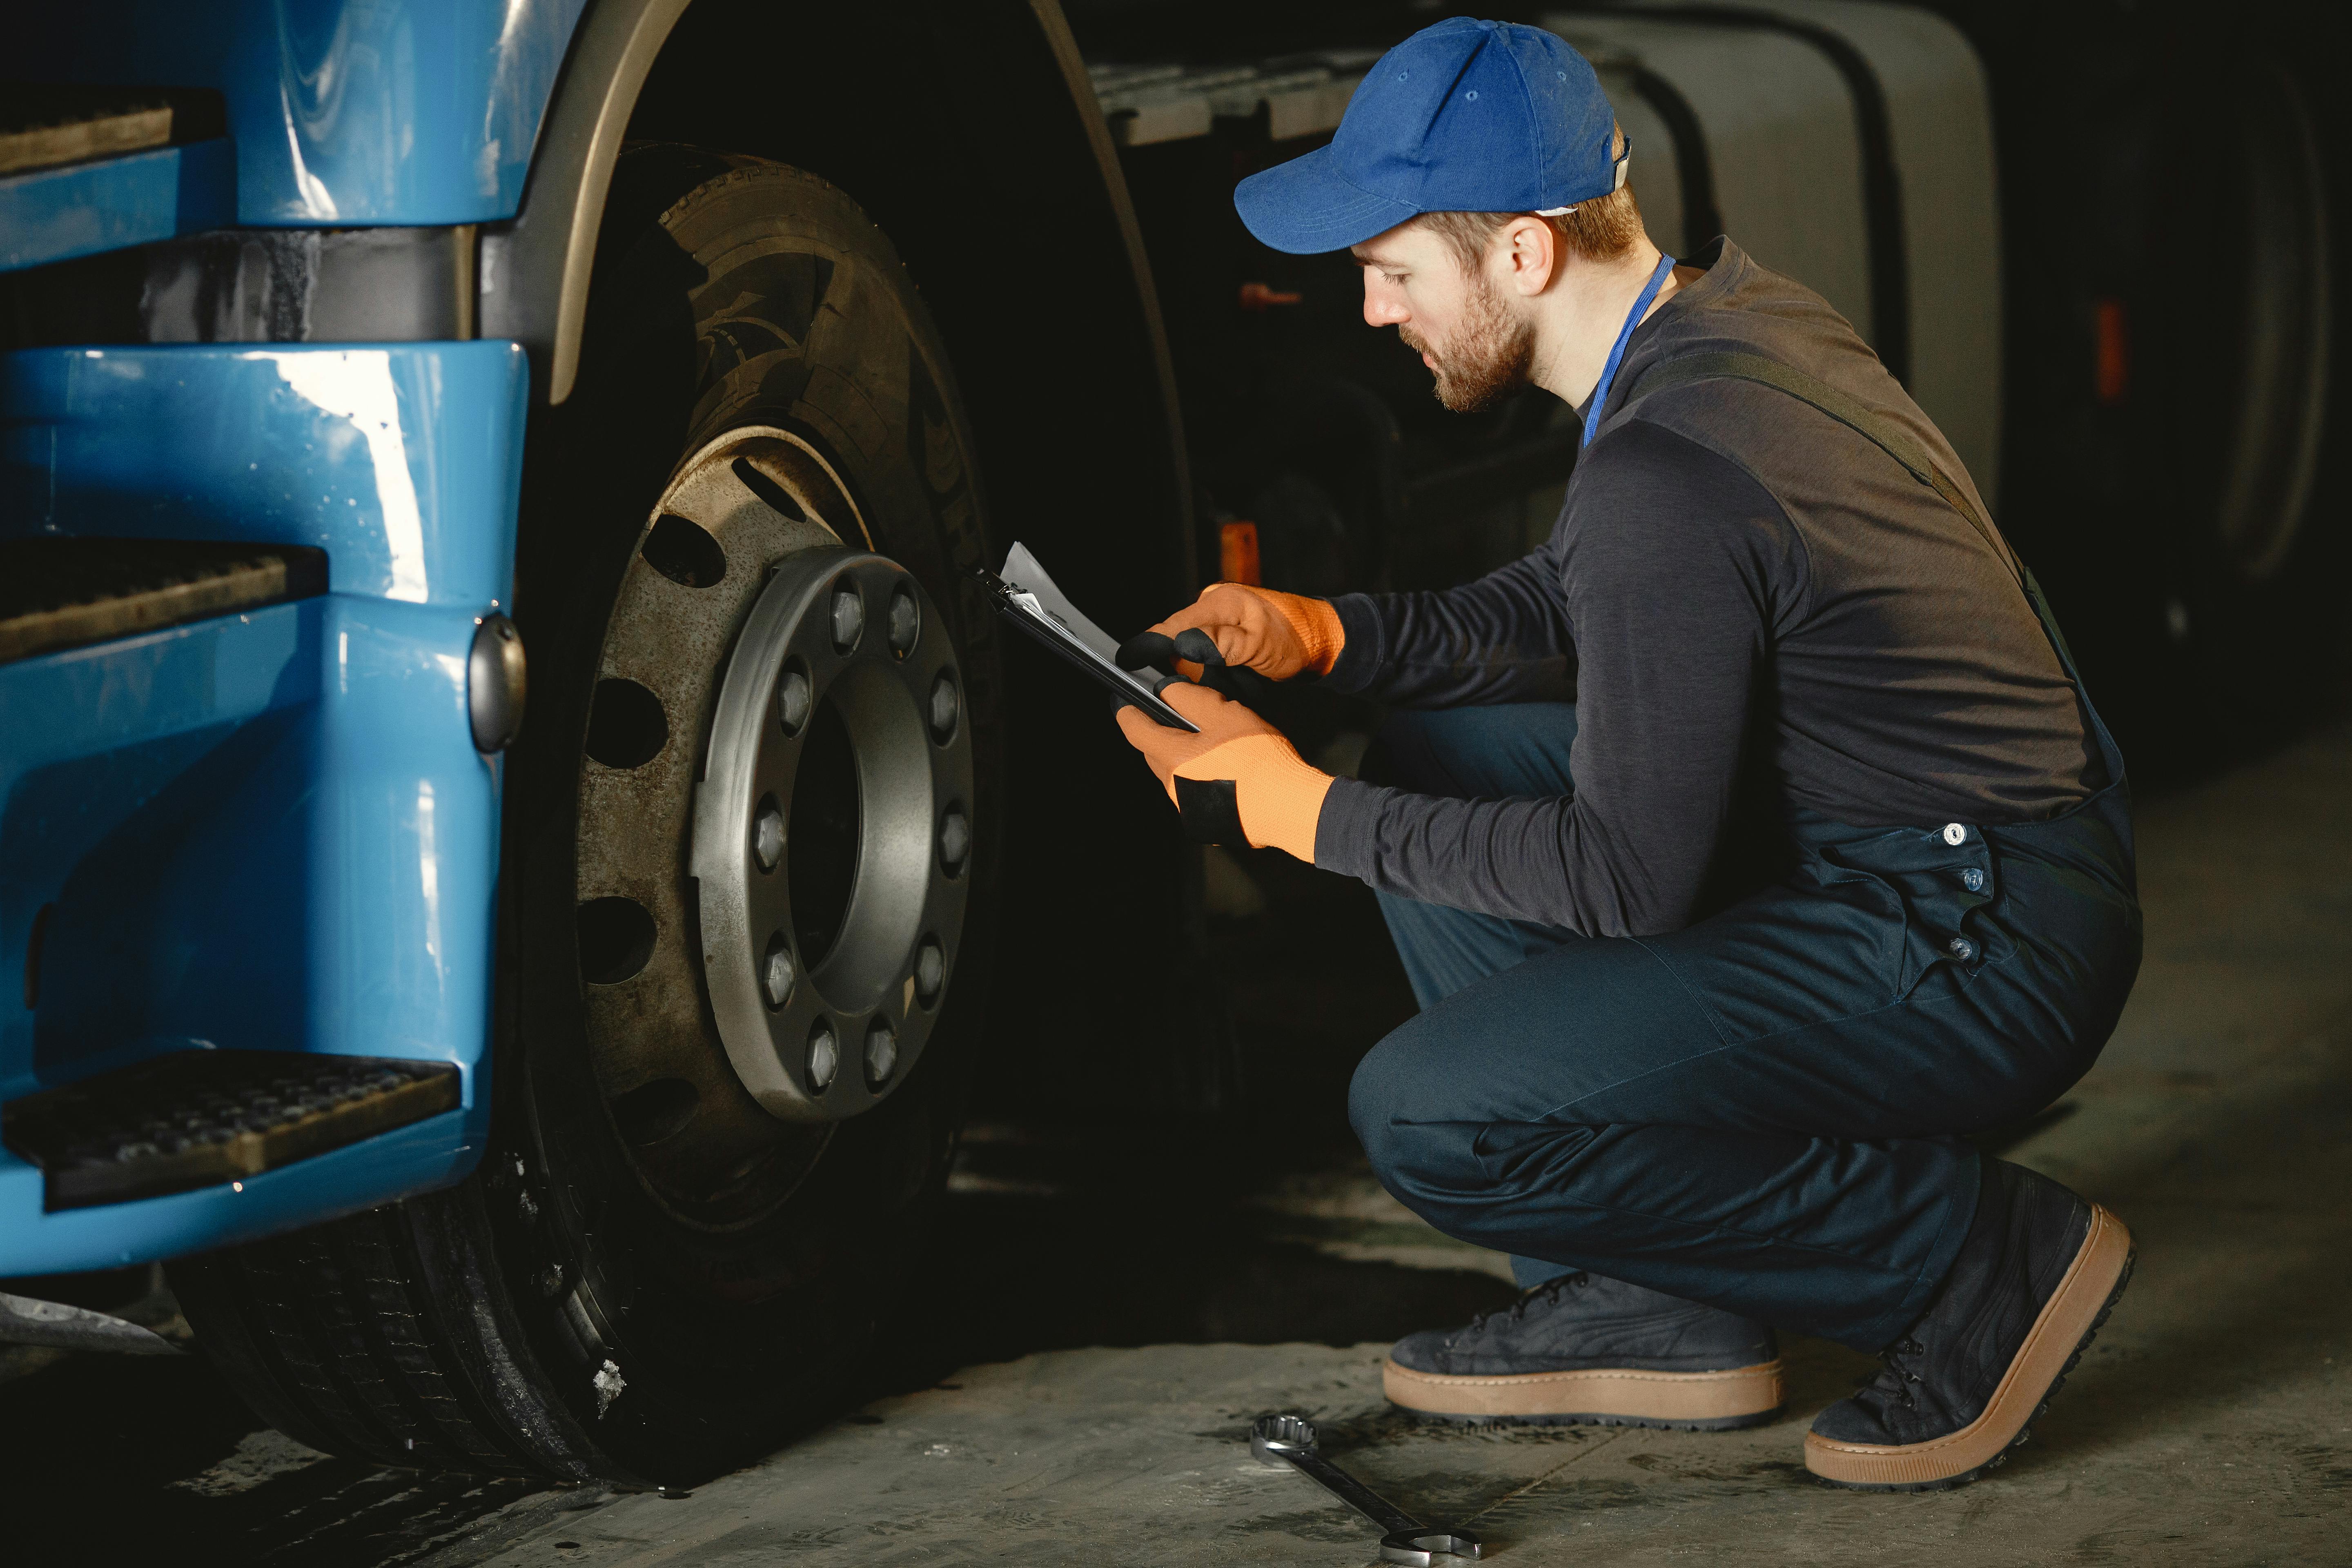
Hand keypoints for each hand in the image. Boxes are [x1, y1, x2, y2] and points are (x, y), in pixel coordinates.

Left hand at [1114, 681, 1332, 861]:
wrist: (1288, 807)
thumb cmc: (1259, 760)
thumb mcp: (1225, 714)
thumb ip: (1189, 697)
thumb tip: (1166, 690)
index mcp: (1172, 758)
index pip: (1134, 730)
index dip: (1126, 710)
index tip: (1124, 701)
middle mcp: (1173, 788)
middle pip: (1154, 753)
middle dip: (1160, 733)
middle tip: (1182, 719)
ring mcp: (1188, 809)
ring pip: (1174, 774)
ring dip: (1185, 758)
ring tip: (1215, 746)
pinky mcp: (1204, 823)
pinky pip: (1192, 794)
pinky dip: (1201, 779)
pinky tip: (1227, 773)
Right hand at [1125, 583, 1343, 681]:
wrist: (1325, 640)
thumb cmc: (1297, 640)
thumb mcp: (1259, 645)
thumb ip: (1220, 644)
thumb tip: (1183, 646)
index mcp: (1218, 602)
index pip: (1171, 627)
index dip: (1147, 647)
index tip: (1125, 662)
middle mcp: (1214, 606)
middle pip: (1176, 639)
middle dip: (1175, 665)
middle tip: (1178, 691)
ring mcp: (1221, 619)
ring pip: (1190, 649)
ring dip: (1195, 670)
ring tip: (1220, 684)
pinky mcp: (1228, 632)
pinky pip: (1205, 651)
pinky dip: (1208, 669)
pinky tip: (1224, 680)